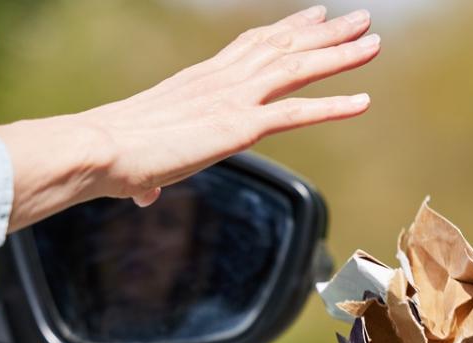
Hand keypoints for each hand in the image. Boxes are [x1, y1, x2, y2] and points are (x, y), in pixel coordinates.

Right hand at [0, 5, 378, 229]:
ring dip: (339, 55)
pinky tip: (362, 101)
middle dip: (323, 33)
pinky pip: (296, 112)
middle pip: (282, 46)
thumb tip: (141, 194)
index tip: (312, 17)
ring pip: (296, 68)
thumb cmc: (109, 155)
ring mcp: (232, 99)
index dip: (285, 29)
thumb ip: (148, 175)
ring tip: (372, 42)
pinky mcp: (238, 126)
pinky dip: (333, 106)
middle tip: (358, 19)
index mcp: (198, 81)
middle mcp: (220, 81)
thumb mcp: (137, 161)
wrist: (99, 147)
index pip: (250, 46)